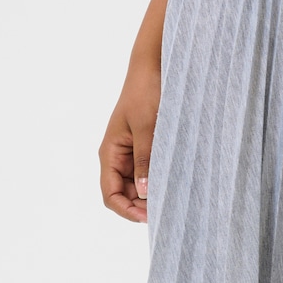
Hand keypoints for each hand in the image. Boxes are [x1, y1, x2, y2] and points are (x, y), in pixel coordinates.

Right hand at [98, 59, 160, 223]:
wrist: (152, 66)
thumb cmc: (145, 92)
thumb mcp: (147, 126)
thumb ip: (145, 158)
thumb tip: (145, 191)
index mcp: (109, 152)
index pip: (110, 194)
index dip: (126, 210)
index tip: (148, 216)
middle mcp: (117, 155)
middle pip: (124, 192)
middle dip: (141, 204)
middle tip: (167, 208)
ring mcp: (130, 150)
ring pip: (137, 182)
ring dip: (150, 191)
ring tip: (172, 196)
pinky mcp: (144, 143)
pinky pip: (147, 168)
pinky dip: (157, 176)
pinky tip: (173, 179)